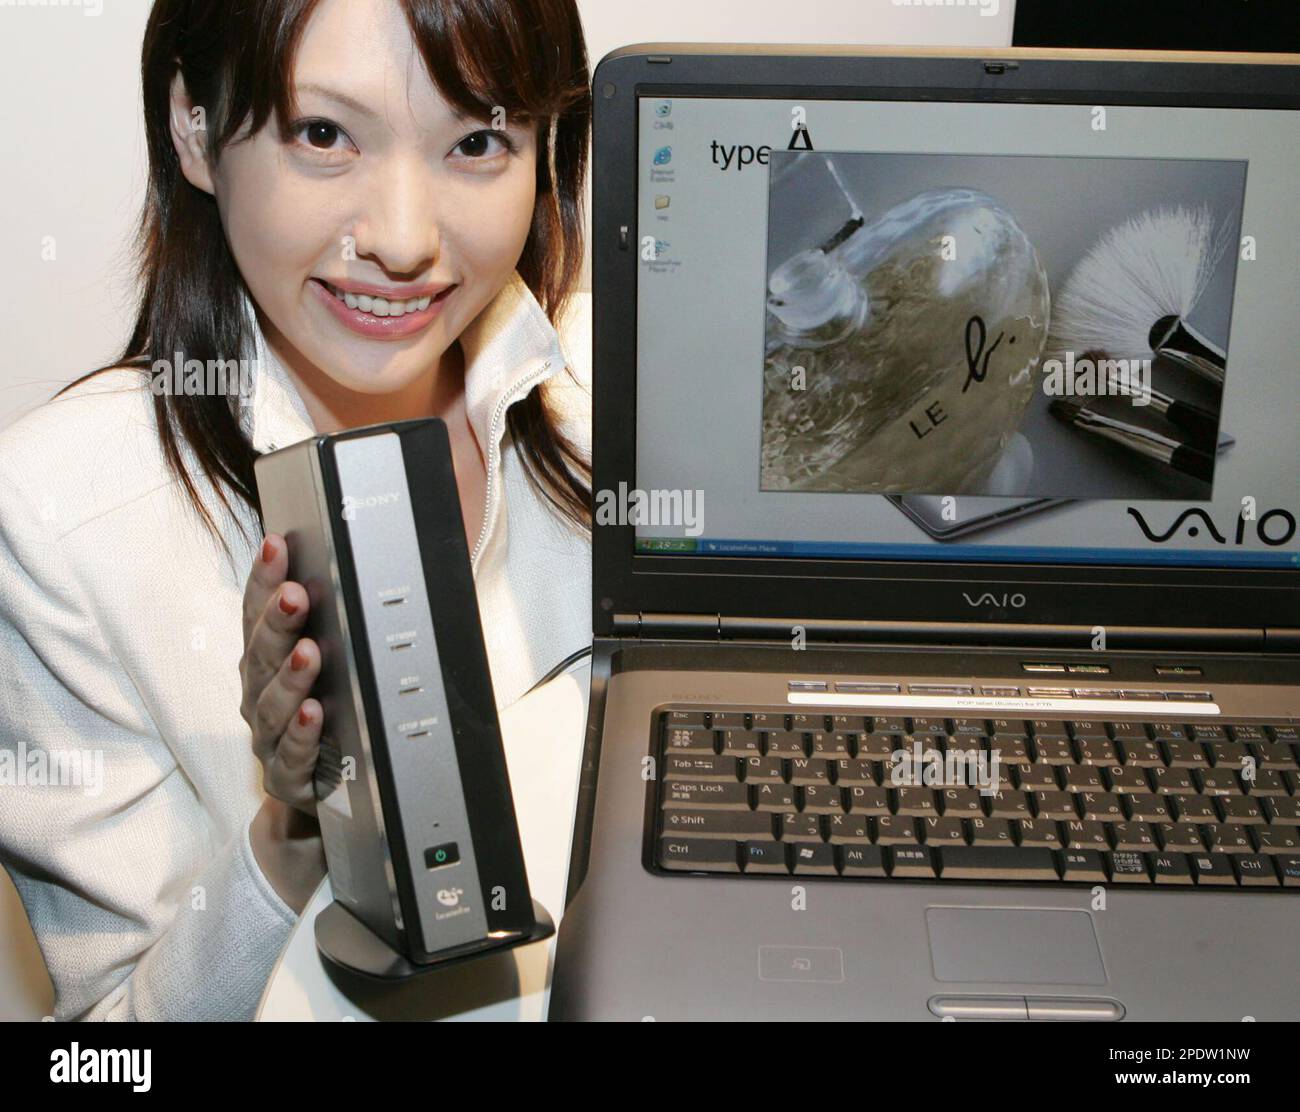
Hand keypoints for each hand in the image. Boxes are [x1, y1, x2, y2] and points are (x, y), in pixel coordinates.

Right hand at [239, 533, 322, 816]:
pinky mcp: (287, 778)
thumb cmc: (330, 717)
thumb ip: (333, 622)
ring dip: (290, 676)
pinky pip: (292, 756)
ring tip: (309, 653)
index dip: (263, 579)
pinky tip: (314, 713)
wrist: (327, 794)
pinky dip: (303, 735)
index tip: (276, 545)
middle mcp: (259, 696)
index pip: (257, 614)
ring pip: (272, 705)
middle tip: (296, 596)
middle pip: (260, 655)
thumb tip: (361, 561)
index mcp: (265, 662)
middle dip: (277, 622)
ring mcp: (270, 738)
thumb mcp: (332, 665)